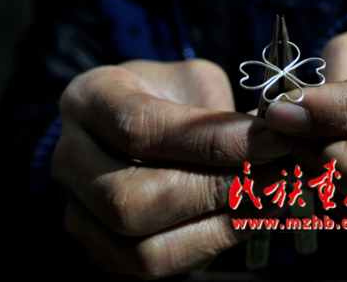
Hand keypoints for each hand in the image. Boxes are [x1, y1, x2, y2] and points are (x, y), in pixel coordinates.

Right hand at [52, 59, 290, 278]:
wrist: (128, 129)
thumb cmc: (167, 98)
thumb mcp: (193, 83)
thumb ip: (221, 114)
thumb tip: (270, 145)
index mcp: (89, 100)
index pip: (143, 129)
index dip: (213, 142)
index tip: (272, 140)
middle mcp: (69, 158)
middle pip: (134, 199)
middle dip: (217, 190)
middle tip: (276, 173)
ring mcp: (78, 212)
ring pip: (142, 247)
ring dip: (220, 227)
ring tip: (271, 199)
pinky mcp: (100, 249)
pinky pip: (156, 265)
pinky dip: (212, 244)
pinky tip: (251, 218)